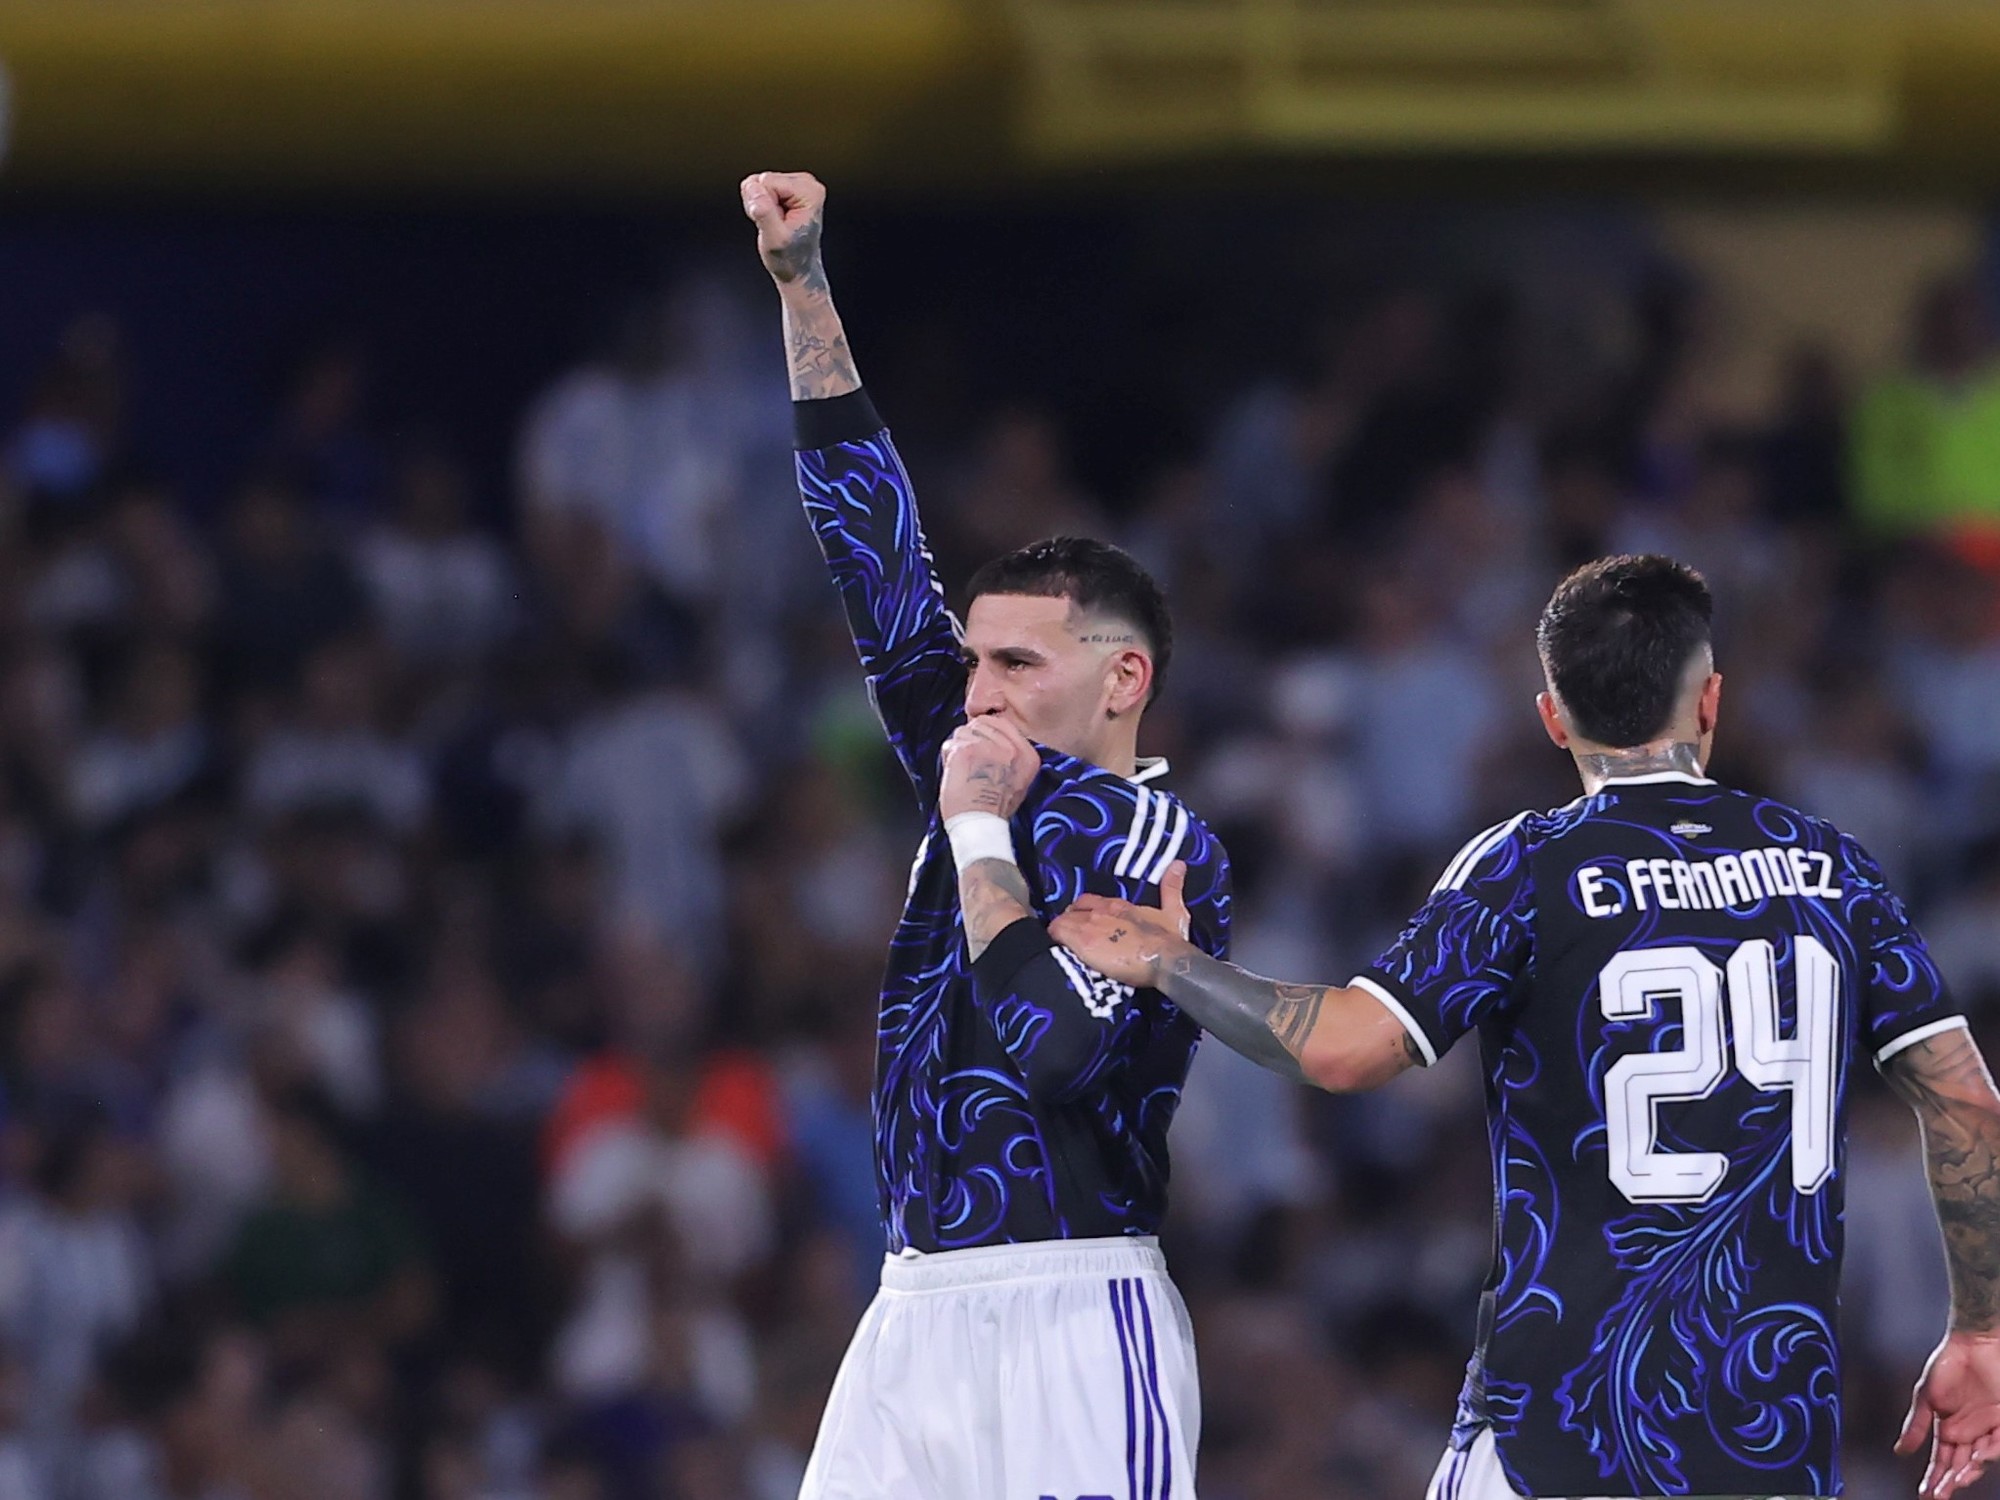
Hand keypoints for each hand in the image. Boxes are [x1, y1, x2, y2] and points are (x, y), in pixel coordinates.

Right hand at [740, 171, 826, 286]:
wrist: (799, 270)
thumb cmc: (790, 258)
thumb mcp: (774, 240)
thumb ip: (764, 212)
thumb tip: (752, 188)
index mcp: (809, 192)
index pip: (765, 182)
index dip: (762, 205)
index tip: (775, 223)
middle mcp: (808, 183)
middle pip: (762, 180)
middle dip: (761, 204)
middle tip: (775, 225)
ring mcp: (799, 184)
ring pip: (759, 184)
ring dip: (762, 206)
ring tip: (776, 224)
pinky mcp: (790, 188)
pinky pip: (761, 188)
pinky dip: (763, 205)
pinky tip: (776, 219)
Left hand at [939, 716, 1041, 821]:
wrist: (980, 827)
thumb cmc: (993, 809)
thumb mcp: (1017, 780)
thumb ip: (1009, 755)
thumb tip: (989, 737)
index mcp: (1028, 756)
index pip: (1002, 723)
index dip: (985, 734)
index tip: (981, 752)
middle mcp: (1012, 748)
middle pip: (981, 723)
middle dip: (971, 740)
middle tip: (973, 767)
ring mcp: (988, 747)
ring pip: (963, 731)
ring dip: (959, 749)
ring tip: (966, 772)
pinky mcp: (967, 751)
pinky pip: (950, 744)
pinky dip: (948, 758)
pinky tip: (956, 774)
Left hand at [1050, 883, 1192, 989]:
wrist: (1165, 959)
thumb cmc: (1170, 941)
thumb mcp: (1174, 912)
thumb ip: (1172, 887)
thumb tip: (1178, 865)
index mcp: (1119, 905)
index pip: (1090, 901)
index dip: (1085, 912)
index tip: (1087, 922)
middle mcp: (1101, 910)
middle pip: (1073, 910)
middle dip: (1071, 920)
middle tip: (1074, 935)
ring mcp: (1089, 924)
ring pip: (1062, 920)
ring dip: (1062, 931)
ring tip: (1065, 946)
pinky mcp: (1082, 941)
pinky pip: (1057, 932)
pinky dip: (1055, 938)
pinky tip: (1059, 949)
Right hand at [1898, 1330, 1999, 1497]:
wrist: (1975, 1343)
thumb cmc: (1948, 1363)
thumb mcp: (1925, 1396)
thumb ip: (1916, 1425)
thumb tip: (1901, 1450)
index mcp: (1948, 1428)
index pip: (1941, 1460)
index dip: (1934, 1477)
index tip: (1926, 1493)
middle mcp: (1968, 1433)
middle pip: (1961, 1465)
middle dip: (1950, 1482)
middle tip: (1940, 1495)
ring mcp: (1987, 1428)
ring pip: (1979, 1459)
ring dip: (1969, 1471)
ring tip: (1959, 1479)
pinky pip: (1998, 1443)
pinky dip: (1989, 1454)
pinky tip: (1978, 1459)